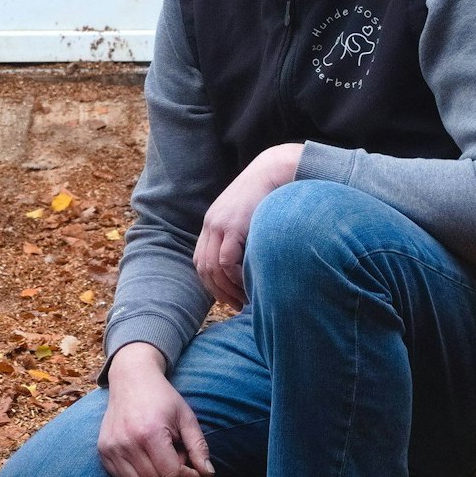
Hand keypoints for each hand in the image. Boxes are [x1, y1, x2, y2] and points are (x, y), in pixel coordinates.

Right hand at [98, 343, 213, 476]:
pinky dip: (136, 474)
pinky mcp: (103, 451)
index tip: (197, 472)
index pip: (172, 474)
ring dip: (154, 476)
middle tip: (175, 452)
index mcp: (150, 433)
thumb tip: (208, 474)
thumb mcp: (186, 418)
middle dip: (172, 473)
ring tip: (159, 454)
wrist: (131, 379)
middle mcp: (127, 443)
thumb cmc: (163, 398)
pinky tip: (143, 455)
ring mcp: (112, 448)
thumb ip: (198, 447)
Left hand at [193, 143, 302, 308]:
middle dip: (217, 291)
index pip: (201, 260)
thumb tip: (251, 258)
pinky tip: (248, 285)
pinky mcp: (232, 227)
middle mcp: (211, 225)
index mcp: (212, 223)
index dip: (211, 282)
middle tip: (235, 306)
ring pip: (213, 268)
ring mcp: (219, 225)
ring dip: (227, 289)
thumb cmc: (269, 194)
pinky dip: (234, 277)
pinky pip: (225, 261)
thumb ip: (244, 233)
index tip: (227, 296)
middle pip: (203, 268)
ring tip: (244, 300)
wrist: (273, 170)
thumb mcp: (249, 215)